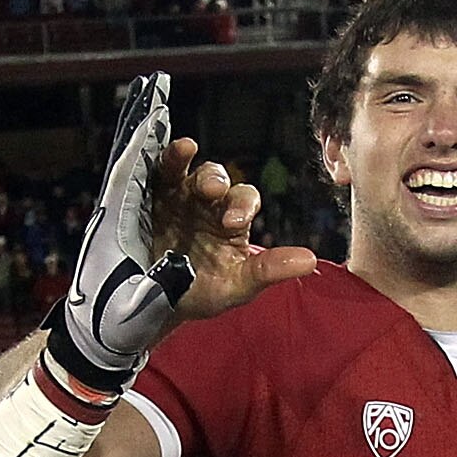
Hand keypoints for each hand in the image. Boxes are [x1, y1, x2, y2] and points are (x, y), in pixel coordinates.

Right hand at [46, 73, 316, 388]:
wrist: (154, 307)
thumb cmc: (202, 293)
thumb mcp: (236, 287)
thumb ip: (268, 270)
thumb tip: (310, 261)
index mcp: (230, 220)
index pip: (243, 200)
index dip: (241, 205)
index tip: (233, 222)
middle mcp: (205, 204)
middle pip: (214, 179)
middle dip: (214, 180)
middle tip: (210, 190)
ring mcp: (174, 199)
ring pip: (183, 170)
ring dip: (183, 158)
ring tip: (185, 149)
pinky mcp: (146, 200)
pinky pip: (152, 174)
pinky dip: (155, 159)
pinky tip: (157, 150)